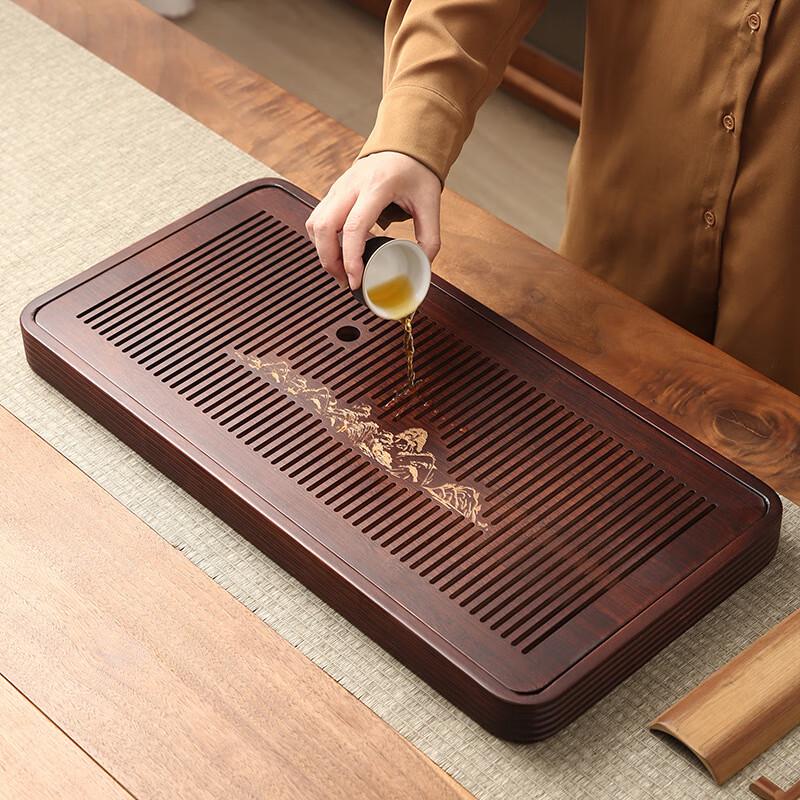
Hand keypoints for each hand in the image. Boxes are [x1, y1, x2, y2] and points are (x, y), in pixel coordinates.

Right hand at [305, 151, 441, 288]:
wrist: (403, 144)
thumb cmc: (415, 171)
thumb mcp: (430, 203)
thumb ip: (430, 238)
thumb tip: (422, 267)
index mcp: (376, 187)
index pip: (354, 227)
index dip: (351, 258)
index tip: (356, 280)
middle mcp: (351, 186)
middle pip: (324, 226)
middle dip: (329, 260)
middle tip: (346, 281)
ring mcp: (338, 187)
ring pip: (314, 223)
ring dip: (323, 251)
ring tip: (342, 270)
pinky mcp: (334, 193)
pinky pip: (318, 219)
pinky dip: (323, 240)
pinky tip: (341, 251)